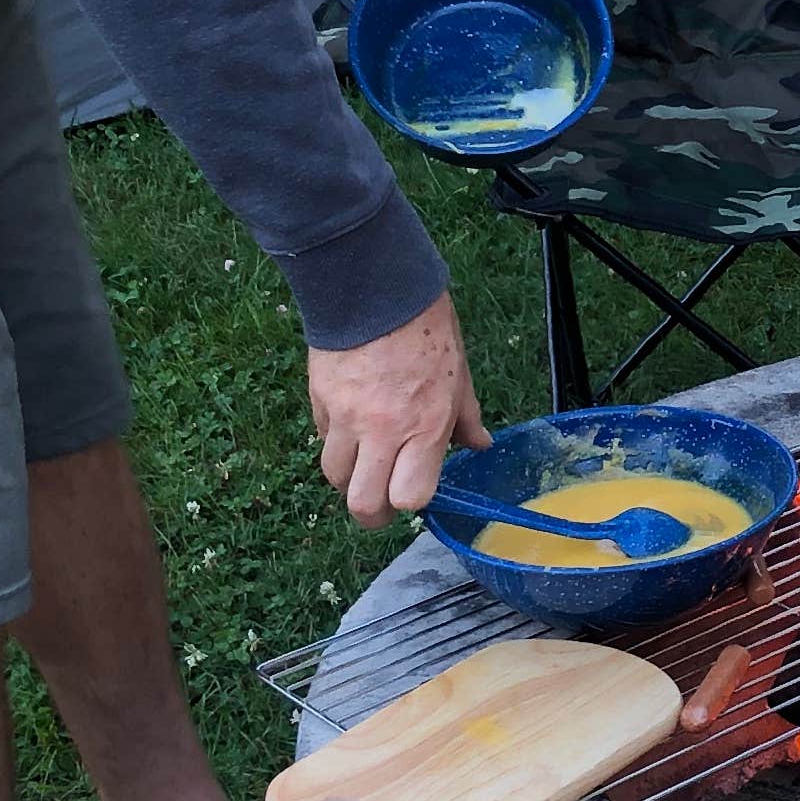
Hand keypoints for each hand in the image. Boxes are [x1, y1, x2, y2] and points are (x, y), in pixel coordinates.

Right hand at [309, 294, 485, 525]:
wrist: (375, 287)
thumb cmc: (427, 328)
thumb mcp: (460, 375)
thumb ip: (467, 419)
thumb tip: (480, 445)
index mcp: (425, 427)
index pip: (409, 497)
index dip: (411, 502)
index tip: (415, 491)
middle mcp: (382, 431)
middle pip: (363, 504)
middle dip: (373, 513)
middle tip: (382, 500)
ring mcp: (345, 417)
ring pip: (335, 476)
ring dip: (349, 478)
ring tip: (364, 461)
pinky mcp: (319, 400)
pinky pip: (323, 438)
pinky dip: (336, 441)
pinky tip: (350, 423)